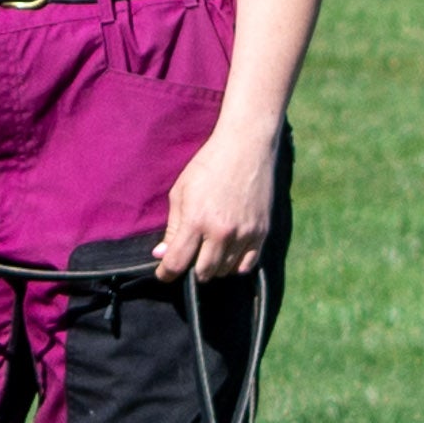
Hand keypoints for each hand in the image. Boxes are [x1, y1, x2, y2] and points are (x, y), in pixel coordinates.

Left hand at [153, 127, 276, 281]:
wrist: (245, 148)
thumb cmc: (208, 166)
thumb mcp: (181, 193)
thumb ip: (173, 227)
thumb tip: (162, 256)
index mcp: (196, 220)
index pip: (177, 262)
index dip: (166, 273)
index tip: (163, 274)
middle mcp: (221, 231)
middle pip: (203, 273)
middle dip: (190, 270)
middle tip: (189, 258)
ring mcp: (244, 234)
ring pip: (224, 271)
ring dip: (213, 267)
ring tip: (208, 252)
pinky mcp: (261, 232)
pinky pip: (247, 265)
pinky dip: (234, 266)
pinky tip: (227, 254)